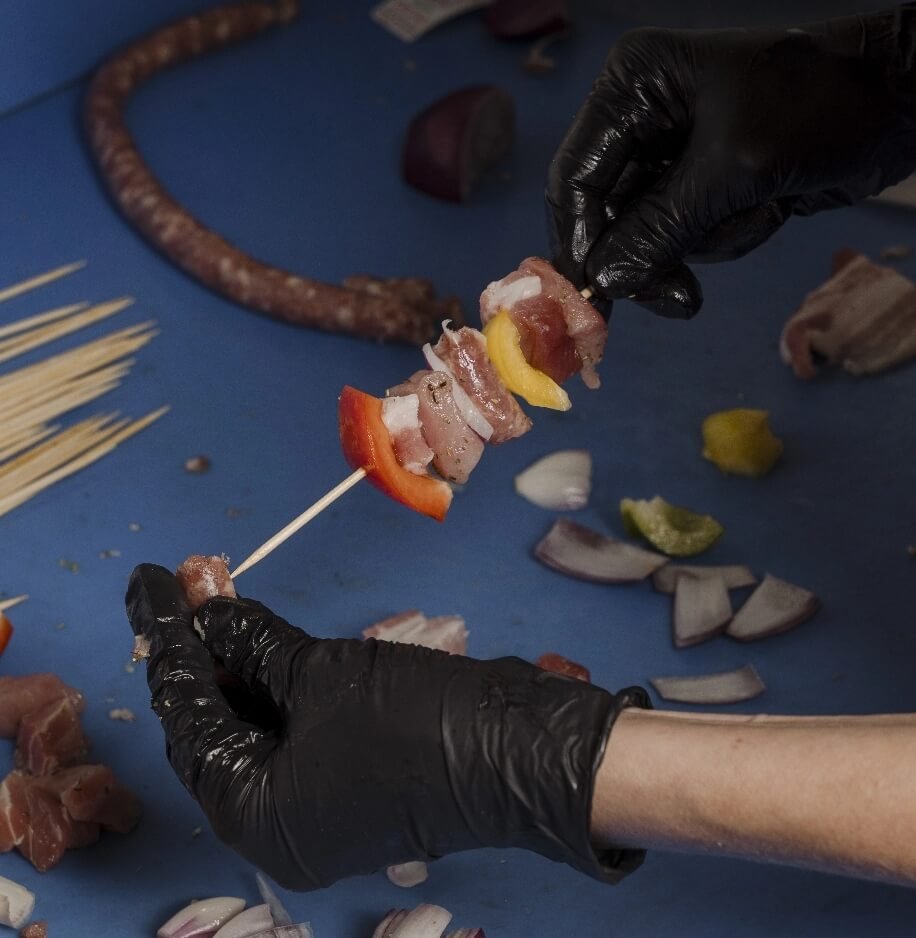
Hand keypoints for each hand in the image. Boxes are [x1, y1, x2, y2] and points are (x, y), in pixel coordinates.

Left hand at [125, 564, 648, 889]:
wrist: (522, 750)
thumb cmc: (415, 724)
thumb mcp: (322, 675)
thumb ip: (255, 644)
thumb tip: (208, 615)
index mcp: (252, 814)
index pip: (188, 716)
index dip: (169, 642)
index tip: (152, 585)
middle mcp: (276, 817)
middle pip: (221, 718)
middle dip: (206, 643)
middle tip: (194, 576)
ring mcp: (316, 798)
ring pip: (259, 717)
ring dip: (242, 653)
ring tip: (221, 585)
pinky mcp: (350, 773)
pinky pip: (294, 722)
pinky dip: (278, 674)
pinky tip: (264, 628)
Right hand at [547, 9, 915, 317]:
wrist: (902, 104)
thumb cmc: (819, 109)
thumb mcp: (732, 169)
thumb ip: (659, 229)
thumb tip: (602, 283)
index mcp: (634, 87)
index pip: (576, 176)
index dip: (576, 241)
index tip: (590, 299)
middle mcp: (642, 118)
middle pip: (605, 214)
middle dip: (645, 255)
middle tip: (676, 298)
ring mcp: (671, 154)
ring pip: (646, 234)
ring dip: (698, 244)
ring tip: (754, 214)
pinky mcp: (702, 182)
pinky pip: (685, 237)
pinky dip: (723, 238)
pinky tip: (767, 208)